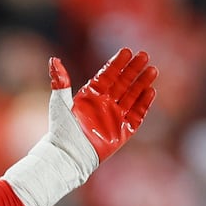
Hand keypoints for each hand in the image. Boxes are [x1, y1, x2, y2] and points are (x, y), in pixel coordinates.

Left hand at [51, 49, 157, 167]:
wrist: (69, 155)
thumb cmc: (61, 129)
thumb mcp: (59, 103)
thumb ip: (60, 82)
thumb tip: (53, 60)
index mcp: (90, 96)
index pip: (107, 76)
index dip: (117, 64)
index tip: (127, 51)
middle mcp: (104, 105)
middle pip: (122, 83)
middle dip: (133, 70)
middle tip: (144, 55)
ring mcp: (114, 117)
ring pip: (132, 96)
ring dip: (142, 83)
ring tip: (152, 69)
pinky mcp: (123, 131)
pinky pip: (137, 114)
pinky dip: (143, 103)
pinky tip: (151, 91)